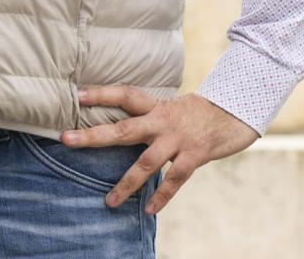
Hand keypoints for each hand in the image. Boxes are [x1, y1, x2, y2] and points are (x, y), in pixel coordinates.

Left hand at [62, 87, 257, 213]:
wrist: (238, 113)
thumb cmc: (199, 112)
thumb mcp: (171, 107)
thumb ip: (149, 116)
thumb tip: (121, 126)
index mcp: (155, 107)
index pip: (124, 95)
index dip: (101, 93)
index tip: (76, 95)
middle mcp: (162, 122)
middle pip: (123, 129)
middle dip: (94, 136)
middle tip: (66, 139)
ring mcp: (178, 140)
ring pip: (146, 162)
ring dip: (126, 183)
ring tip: (109, 201)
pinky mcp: (195, 156)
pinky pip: (175, 180)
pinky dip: (162, 195)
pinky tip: (148, 209)